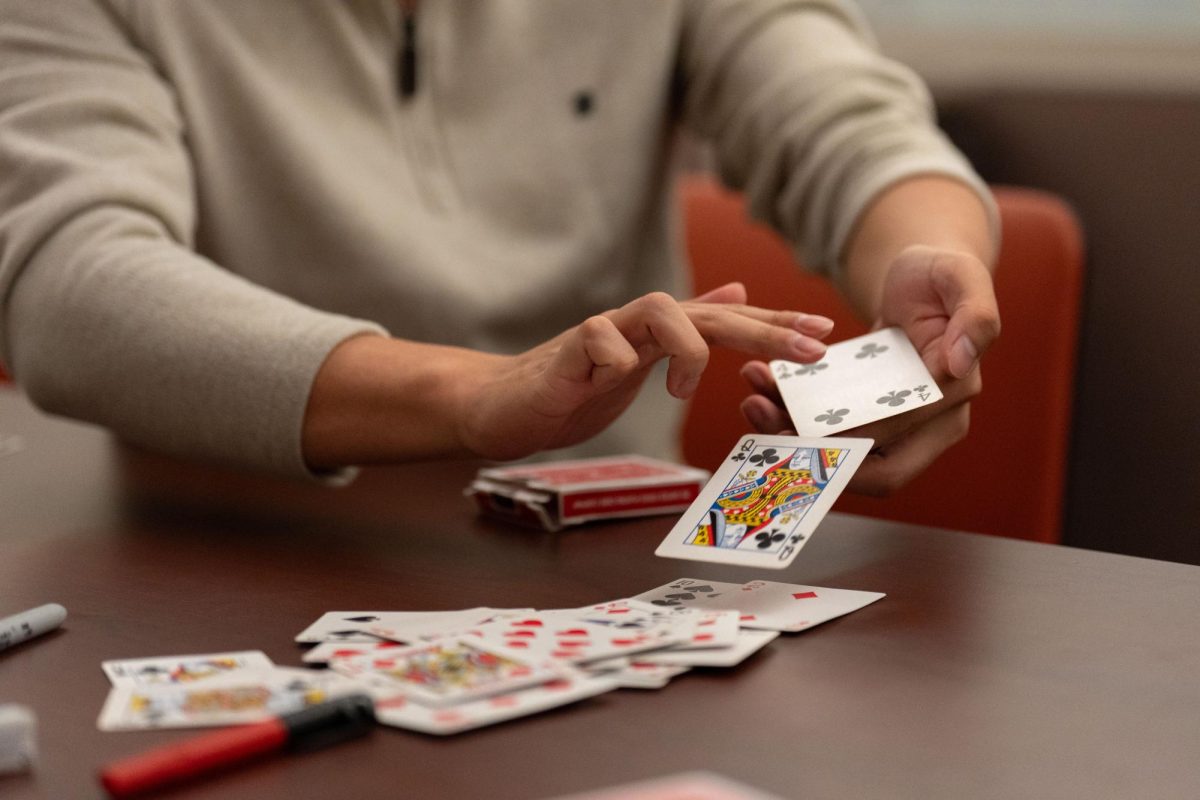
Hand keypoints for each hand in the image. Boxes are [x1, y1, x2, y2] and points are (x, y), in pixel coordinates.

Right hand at [459, 283, 834, 460]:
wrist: (505, 405)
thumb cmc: (574, 387)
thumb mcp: (643, 363)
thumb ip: (687, 333)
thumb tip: (735, 294)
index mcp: (657, 336)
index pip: (725, 322)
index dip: (775, 324)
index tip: (824, 333)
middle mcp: (635, 325)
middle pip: (706, 313)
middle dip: (763, 329)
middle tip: (810, 348)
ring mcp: (601, 335)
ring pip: (657, 310)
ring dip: (686, 347)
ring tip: (684, 390)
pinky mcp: (567, 354)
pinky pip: (600, 338)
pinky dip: (618, 359)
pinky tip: (616, 381)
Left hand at [739, 245, 999, 494]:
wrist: (923, 276)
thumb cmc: (944, 275)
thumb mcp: (963, 278)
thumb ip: (975, 317)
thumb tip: (963, 364)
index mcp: (952, 402)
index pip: (897, 445)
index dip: (850, 445)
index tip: (803, 428)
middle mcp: (927, 426)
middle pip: (869, 469)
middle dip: (813, 454)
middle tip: (766, 421)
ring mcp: (895, 424)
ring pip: (842, 453)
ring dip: (792, 434)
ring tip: (754, 399)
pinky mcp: (867, 413)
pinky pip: (828, 428)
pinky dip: (792, 414)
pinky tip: (763, 387)